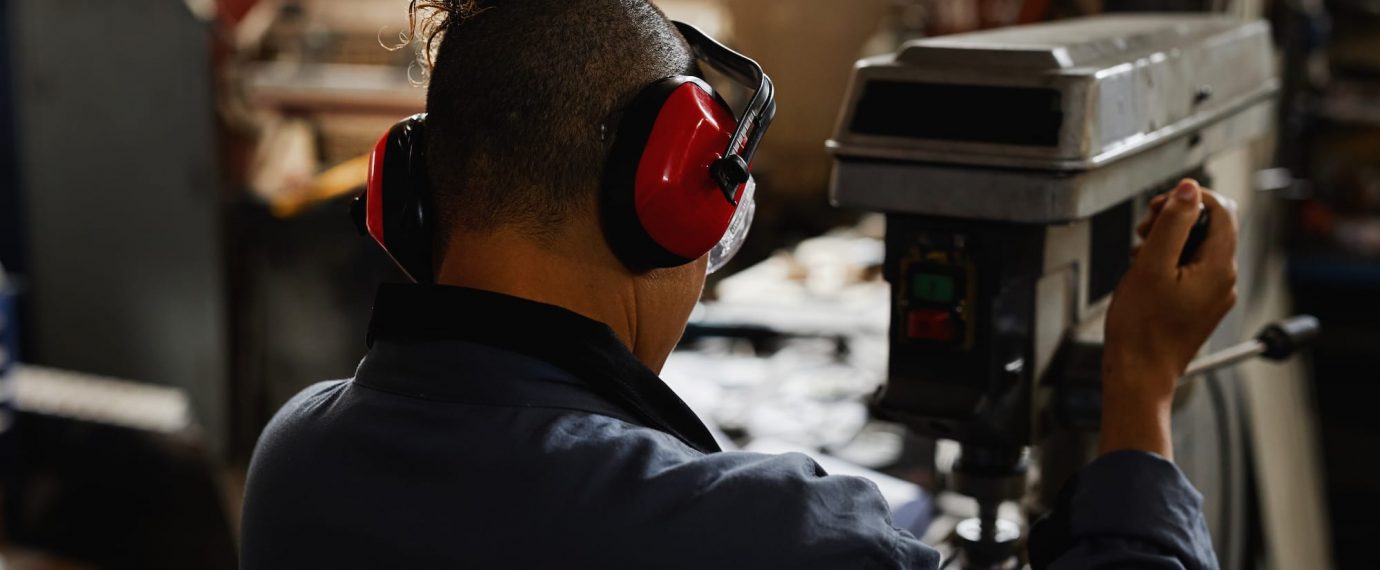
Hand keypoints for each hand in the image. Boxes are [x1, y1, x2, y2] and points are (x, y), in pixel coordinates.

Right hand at [1099, 180, 1237, 458]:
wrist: (1138, 376)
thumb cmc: (1141, 330)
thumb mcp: (1151, 265)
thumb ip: (1173, 223)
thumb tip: (1189, 190)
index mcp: (1219, 268)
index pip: (1222, 210)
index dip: (1191, 198)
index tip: (1160, 204)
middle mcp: (1223, 280)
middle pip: (1210, 228)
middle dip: (1176, 220)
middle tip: (1145, 230)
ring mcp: (1213, 295)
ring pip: (1197, 248)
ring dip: (1169, 241)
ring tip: (1140, 254)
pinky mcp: (1198, 306)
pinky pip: (1190, 270)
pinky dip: (1169, 262)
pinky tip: (1145, 273)